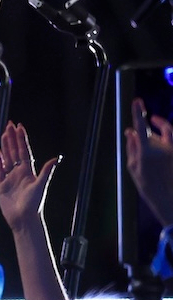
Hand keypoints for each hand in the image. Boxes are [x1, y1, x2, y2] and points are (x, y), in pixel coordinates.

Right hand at [0, 122, 59, 233]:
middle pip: (15, 151)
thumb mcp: (41, 186)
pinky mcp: (2, 185)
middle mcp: (19, 172)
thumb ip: (46, 172)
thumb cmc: (34, 204)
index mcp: (28, 171)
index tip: (19, 127)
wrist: (23, 219)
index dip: (21, 139)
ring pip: (7, 158)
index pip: (24, 151)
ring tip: (3, 134)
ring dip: (5, 146)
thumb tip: (56, 158)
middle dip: (12, 138)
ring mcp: (10, 178)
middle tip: (9, 125)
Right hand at [125, 98, 172, 225]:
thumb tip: (130, 132)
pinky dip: (167, 138)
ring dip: (162, 128)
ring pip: (169, 133)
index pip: (141, 127)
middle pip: (157, 130)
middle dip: (151, 127)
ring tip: (157, 126)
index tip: (137, 101)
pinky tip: (163, 141)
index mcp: (147, 151)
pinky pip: (172, 141)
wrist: (168, 198)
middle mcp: (163, 148)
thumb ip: (131, 147)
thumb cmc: (147, 185)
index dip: (138, 112)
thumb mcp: (132, 166)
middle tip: (149, 119)